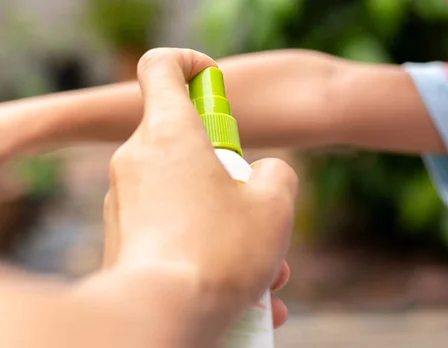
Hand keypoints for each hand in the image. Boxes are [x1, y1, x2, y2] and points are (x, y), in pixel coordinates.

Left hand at [101, 48, 297, 341]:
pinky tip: (249, 300)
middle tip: (261, 218)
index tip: (217, 86)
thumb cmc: (220, 252)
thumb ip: (276, 174)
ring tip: (269, 278)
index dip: (192, 65)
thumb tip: (265, 175)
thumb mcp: (274, 204)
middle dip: (235, 180)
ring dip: (232, 230)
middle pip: (192, 146)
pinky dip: (210, 256)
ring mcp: (125, 203)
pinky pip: (176, 234)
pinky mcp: (123, 242)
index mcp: (171, 133)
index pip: (163, 67)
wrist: (159, 318)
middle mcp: (138, 161)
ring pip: (189, 199)